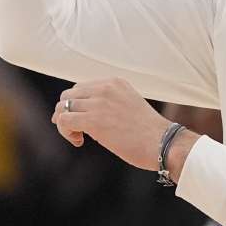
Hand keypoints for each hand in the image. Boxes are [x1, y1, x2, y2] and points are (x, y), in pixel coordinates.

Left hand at [53, 78, 197, 174]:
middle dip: (67, 112)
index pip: (81, 88)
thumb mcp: (130, 106)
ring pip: (62, 107)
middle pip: (68, 95)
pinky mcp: (93, 120)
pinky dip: (66, 131)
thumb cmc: (149, 133)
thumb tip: (86, 116)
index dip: (76, 105)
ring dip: (65, 123)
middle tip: (77, 130)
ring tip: (79, 136)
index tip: (83, 122)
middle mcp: (105, 88)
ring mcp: (99, 103)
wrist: (163, 142)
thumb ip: (110, 104)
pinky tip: (79, 140)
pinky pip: (64, 120)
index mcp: (115, 82)